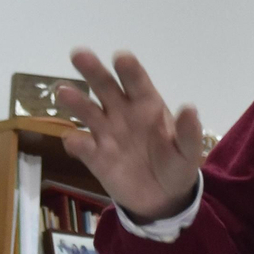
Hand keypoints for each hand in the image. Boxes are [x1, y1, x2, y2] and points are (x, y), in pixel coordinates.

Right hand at [58, 50, 203, 221]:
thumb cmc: (176, 165)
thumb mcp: (188, 152)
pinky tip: (74, 142)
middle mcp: (122, 112)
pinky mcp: (94, 156)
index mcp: (147, 105)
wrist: (162, 198)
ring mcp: (106, 133)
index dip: (129, 70)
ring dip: (75, 101)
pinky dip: (75, 143)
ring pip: (87, 111)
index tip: (121, 58)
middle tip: (79, 54)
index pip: (136, 81)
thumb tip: (190, 108)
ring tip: (63, 92)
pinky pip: (80, 146)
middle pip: (105, 86)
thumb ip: (189, 133)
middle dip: (93, 70)